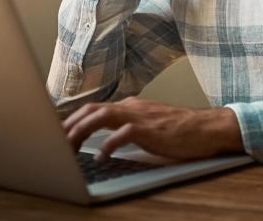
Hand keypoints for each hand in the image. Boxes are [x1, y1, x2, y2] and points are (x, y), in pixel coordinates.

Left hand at [62, 97, 243, 160]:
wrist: (207, 128)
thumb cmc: (180, 130)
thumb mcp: (148, 126)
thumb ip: (127, 128)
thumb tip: (103, 141)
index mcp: (130, 106)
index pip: (94, 108)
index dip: (73, 119)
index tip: (58, 132)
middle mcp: (132, 107)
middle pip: (91, 109)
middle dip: (69, 124)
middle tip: (55, 141)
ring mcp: (140, 116)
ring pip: (101, 116)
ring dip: (81, 130)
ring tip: (68, 146)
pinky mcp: (150, 129)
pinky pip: (123, 133)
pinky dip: (107, 145)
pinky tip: (100, 157)